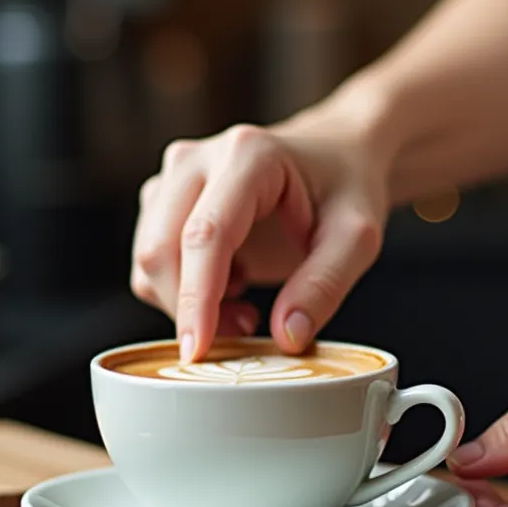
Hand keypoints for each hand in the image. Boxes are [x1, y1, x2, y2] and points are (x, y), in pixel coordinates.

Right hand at [130, 121, 390, 360]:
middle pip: (161, 249)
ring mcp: (174, 177)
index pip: (205, 235)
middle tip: (250, 326)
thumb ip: (324, 285)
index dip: (196, 298)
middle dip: (192, 308)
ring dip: (188, 302)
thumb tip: (286, 337)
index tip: (199, 351)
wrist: (336, 155)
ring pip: (150, 260)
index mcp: (248, 156)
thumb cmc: (347, 188)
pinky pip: (152, 262)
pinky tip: (230, 286)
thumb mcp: (358, 238)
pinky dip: (183, 292)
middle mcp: (197, 159)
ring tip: (246, 307)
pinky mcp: (164, 200)